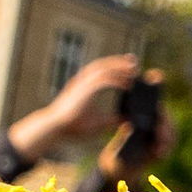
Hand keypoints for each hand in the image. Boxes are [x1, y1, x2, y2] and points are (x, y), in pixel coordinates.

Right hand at [9, 52, 143, 159]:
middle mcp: (83, 82)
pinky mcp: (85, 90)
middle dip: (119, 62)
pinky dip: (117, 81)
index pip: (101, 72)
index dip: (114, 67)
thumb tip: (127, 119)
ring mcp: (83, 84)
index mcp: (84, 87)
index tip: (129, 67)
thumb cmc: (73, 126)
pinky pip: (104, 81)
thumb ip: (112, 119)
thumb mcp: (99, 123)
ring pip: (104, 69)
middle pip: (103, 65)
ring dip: (120, 68)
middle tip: (134, 62)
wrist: (56, 128)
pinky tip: (128, 85)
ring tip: (134, 69)